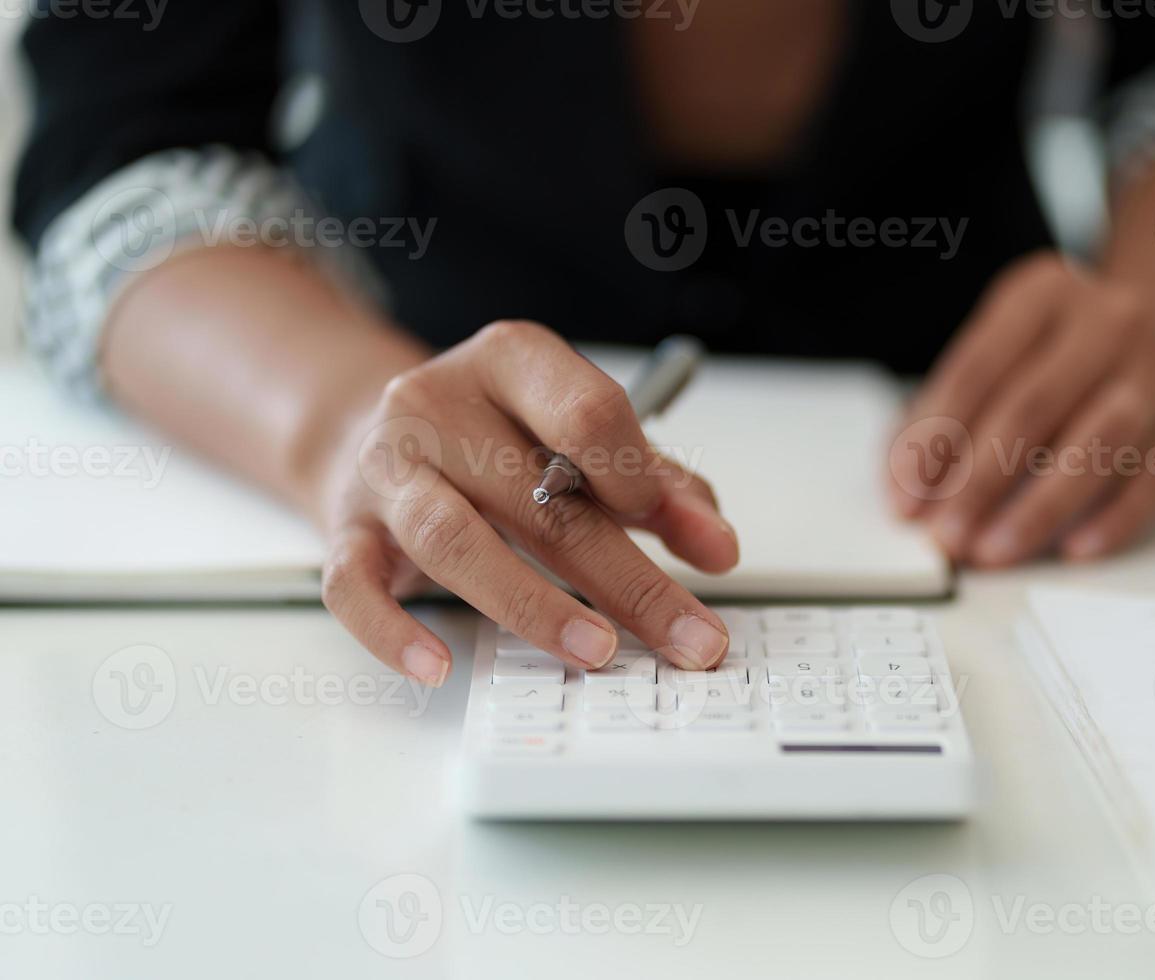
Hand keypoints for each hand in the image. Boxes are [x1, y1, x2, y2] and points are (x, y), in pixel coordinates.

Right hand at [313, 320, 738, 686]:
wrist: (364, 430)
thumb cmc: (493, 440)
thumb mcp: (579, 438)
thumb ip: (656, 485)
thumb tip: (717, 545)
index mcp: (510, 362)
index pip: (587, 411)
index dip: (637, 478)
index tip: (677, 531)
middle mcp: (438, 404)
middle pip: (542, 498)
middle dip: (629, 580)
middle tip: (690, 639)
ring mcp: (385, 469)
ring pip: (454, 540)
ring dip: (533, 605)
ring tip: (595, 650)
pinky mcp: (344, 530)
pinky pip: (356, 587)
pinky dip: (396, 632)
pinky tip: (441, 667)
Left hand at [890, 253, 1154, 565]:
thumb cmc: (1072, 346)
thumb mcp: (1010, 344)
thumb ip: (952, 406)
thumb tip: (906, 484)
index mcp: (1042, 294)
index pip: (974, 373)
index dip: (933, 441)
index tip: (906, 497)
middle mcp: (1107, 322)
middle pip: (1029, 410)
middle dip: (978, 482)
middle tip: (945, 535)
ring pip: (1094, 445)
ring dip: (1037, 508)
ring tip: (993, 550)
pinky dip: (1113, 519)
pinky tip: (1074, 549)